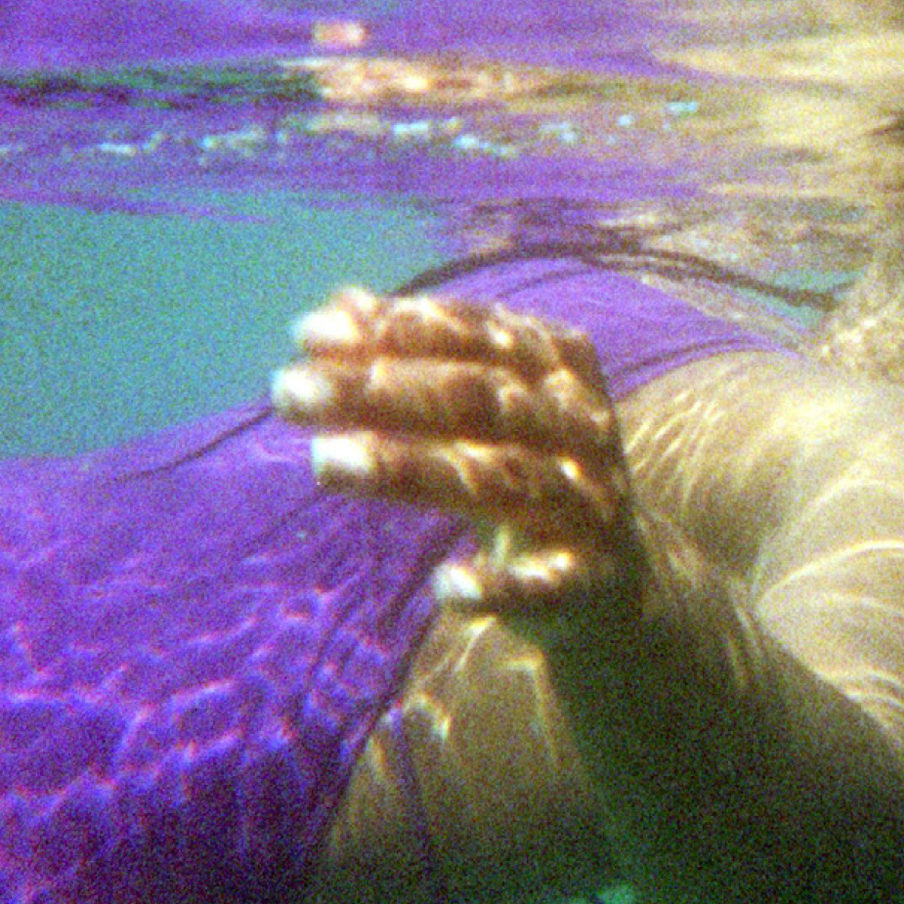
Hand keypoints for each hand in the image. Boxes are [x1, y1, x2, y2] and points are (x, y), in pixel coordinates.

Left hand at [268, 285, 634, 609]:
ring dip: (411, 470)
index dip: (396, 331)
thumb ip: (405, 364)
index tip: (308, 336)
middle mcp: (582, 426)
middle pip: (479, 400)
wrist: (614, 582)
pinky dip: (499, 586)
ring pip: (501, 479)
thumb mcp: (474, 415)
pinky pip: (545, 582)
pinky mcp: (589, 579)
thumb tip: (325, 315)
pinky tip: (445, 588)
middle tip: (289, 391)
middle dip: (382, 392)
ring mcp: (589, 502)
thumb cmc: (525, 472)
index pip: (475, 336)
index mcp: (560, 368)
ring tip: (323, 461)